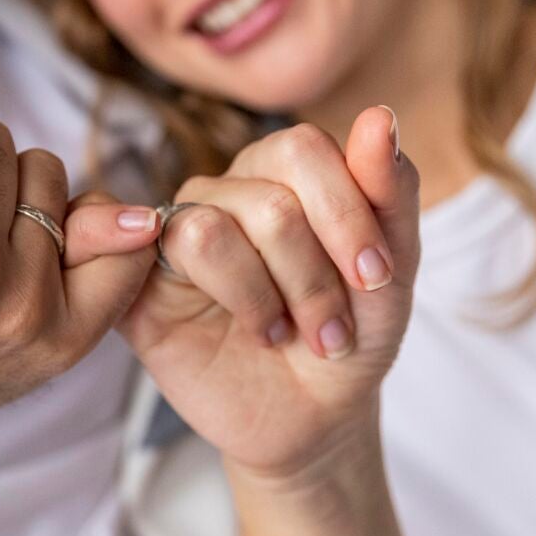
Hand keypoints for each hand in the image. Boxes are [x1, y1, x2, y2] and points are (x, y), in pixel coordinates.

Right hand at [118, 107, 419, 482]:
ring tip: (290, 335)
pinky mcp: (141, 280)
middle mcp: (226, 191)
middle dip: (316, 275)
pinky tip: (260, 332)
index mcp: (281, 172)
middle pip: (268, 197)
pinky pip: (172, 251)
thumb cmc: (353, 335)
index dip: (345, 212)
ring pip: (213, 225)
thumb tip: (377, 116)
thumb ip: (390, 190)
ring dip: (270, 295)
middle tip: (335, 330)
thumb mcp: (394, 268)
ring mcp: (178, 232)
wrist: (316, 419)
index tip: (377, 276)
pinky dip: (235, 298)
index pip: (303, 147)